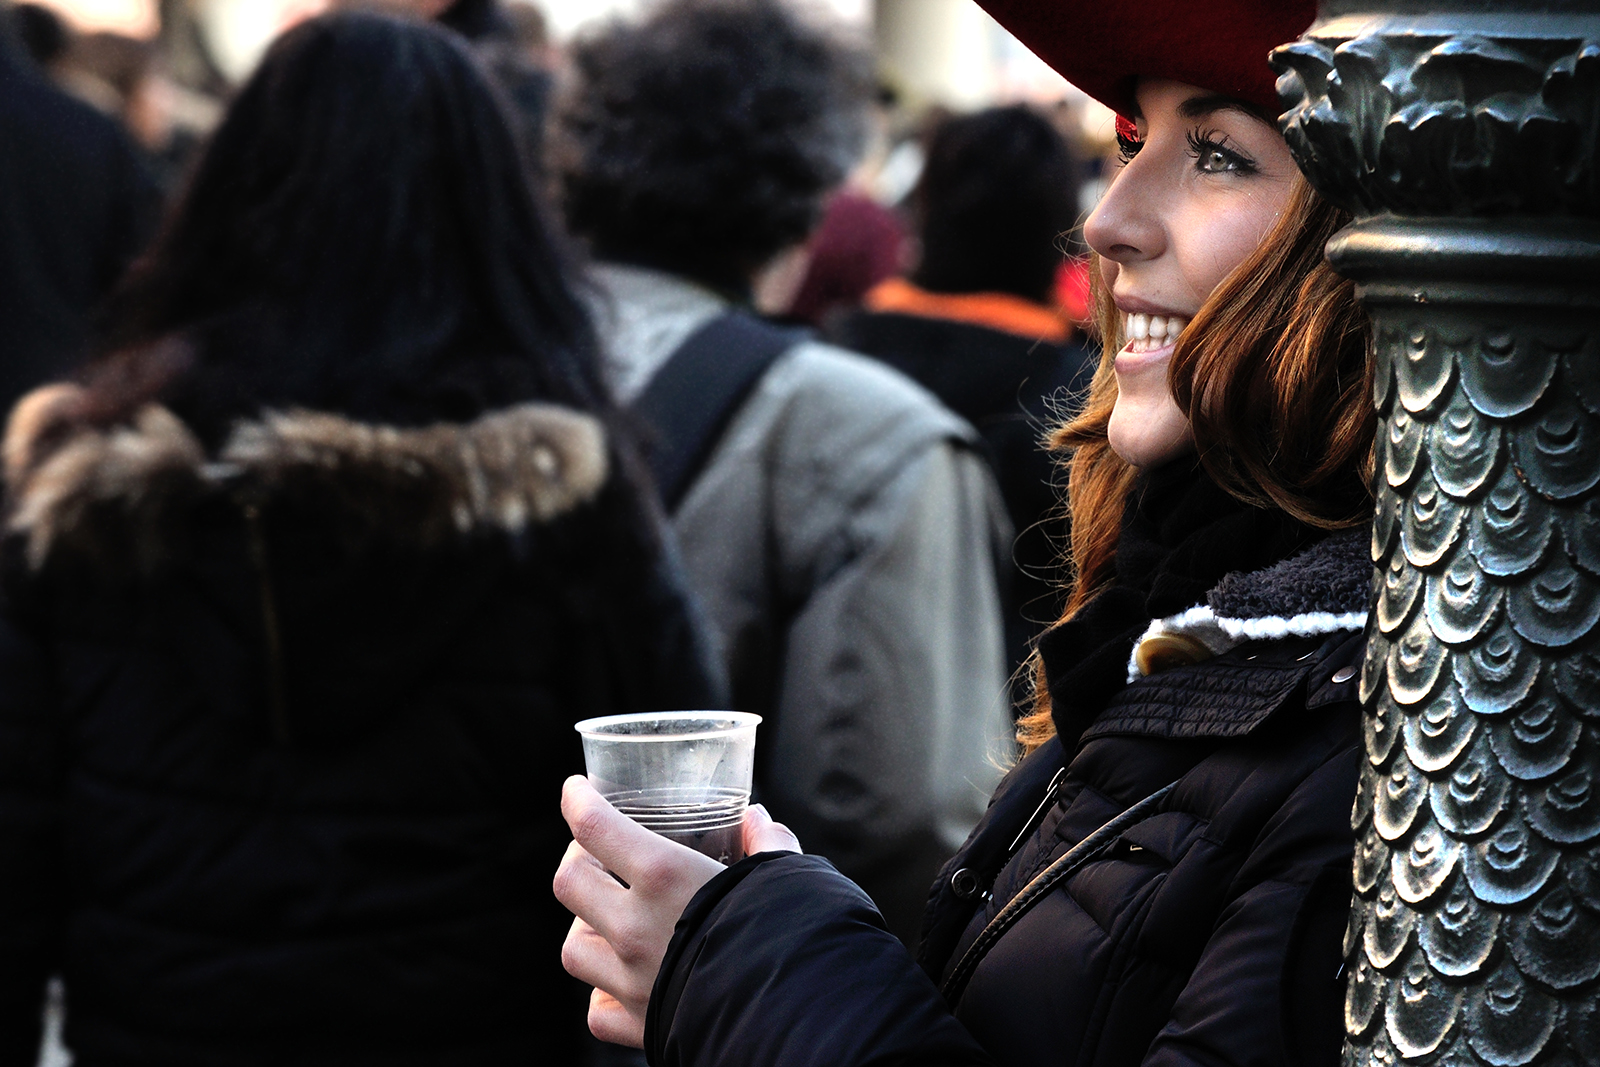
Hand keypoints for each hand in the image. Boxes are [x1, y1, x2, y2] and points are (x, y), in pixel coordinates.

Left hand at [554, 776, 800, 1046]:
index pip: (595, 827)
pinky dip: (604, 992)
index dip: (578, 801)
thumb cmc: (789, 935)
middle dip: (577, 860)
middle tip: (596, 853)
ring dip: (585, 926)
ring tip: (607, 916)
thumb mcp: (783, 873)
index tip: (575, 789)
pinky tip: (622, 980)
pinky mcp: (641, 1026)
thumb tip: (759, 822)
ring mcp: (631, 981)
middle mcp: (635, 928)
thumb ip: (768, 843)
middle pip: (569, 883)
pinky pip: (599, 1010)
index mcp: (664, 877)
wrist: (792, 1017)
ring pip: (575, 948)